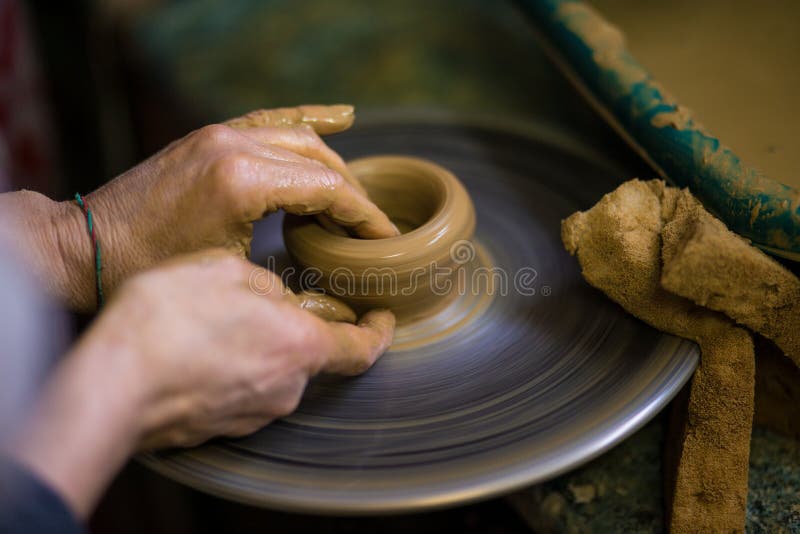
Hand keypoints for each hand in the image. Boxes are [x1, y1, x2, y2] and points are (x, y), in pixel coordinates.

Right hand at [10, 249, 393, 516]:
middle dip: (295, 329)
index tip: (383, 319)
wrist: (113, 381)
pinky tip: (200, 351)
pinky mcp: (221, 428)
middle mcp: (286, 387)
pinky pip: (241, 393)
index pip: (361, 347)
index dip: (377, 332)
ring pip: (272, 373)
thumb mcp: (226, 269)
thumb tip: (278, 296)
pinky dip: (233, 371)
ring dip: (259, 350)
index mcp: (300, 344)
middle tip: (263, 304)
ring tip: (217, 325)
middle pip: (309, 356)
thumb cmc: (169, 317)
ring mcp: (253, 413)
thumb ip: (267, 283)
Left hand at [46, 104, 397, 310]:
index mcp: (244, 181)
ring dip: (335, 164)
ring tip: (357, 197)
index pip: (330, 188)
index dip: (365, 215)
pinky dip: (310, 119)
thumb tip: (332, 280)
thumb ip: (287, 266)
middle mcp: (236, 146)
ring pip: (302, 139)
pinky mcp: (210, 136)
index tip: (385, 238)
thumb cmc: (150, 269)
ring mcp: (221, 134)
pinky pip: (273, 119)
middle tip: (371, 229)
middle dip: (353, 195)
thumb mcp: (226, 275)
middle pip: (321, 161)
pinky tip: (342, 116)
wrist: (85, 247)